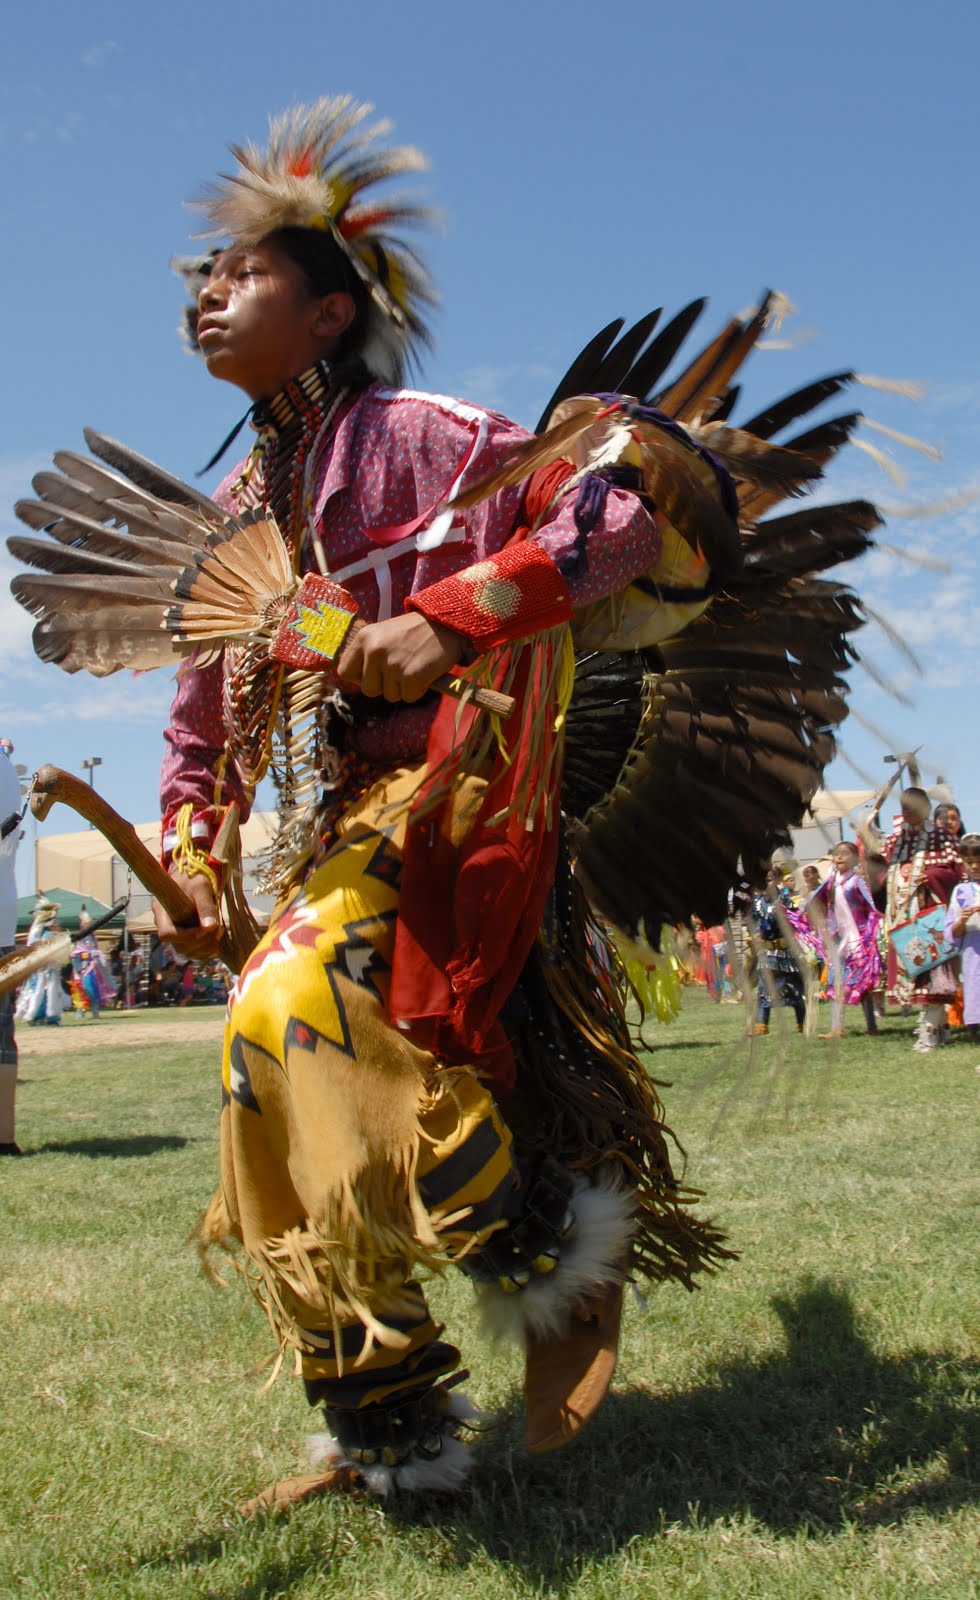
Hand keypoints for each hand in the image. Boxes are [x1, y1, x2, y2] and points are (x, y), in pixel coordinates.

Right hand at [152, 868, 221, 959]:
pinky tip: (218, 941)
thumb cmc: (194, 878)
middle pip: (179, 945)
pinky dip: (207, 951)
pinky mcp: (185, 937)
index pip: (166, 933)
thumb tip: (210, 926)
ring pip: (187, 952)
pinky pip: (194, 952)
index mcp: (161, 911)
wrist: (194, 877)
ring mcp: (175, 932)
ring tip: (220, 932)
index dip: (186, 936)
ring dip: (206, 948)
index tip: (207, 928)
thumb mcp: (201, 887)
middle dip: (201, 942)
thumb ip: (205, 906)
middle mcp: (165, 924)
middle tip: (219, 929)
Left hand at [337, 612, 464, 702]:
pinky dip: (419, 690)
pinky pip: (408, 697)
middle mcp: (374, 650)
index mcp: (364, 638)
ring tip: (414, 665)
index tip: (375, 673)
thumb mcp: (382, 635)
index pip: (344, 672)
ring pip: (390, 696)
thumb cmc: (414, 633)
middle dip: (385, 686)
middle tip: (401, 668)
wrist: (446, 624)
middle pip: (368, 689)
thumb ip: (367, 654)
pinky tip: (424, 672)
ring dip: (404, 687)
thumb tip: (359, 682)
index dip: (360, 677)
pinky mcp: (411, 676)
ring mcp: (392, 664)